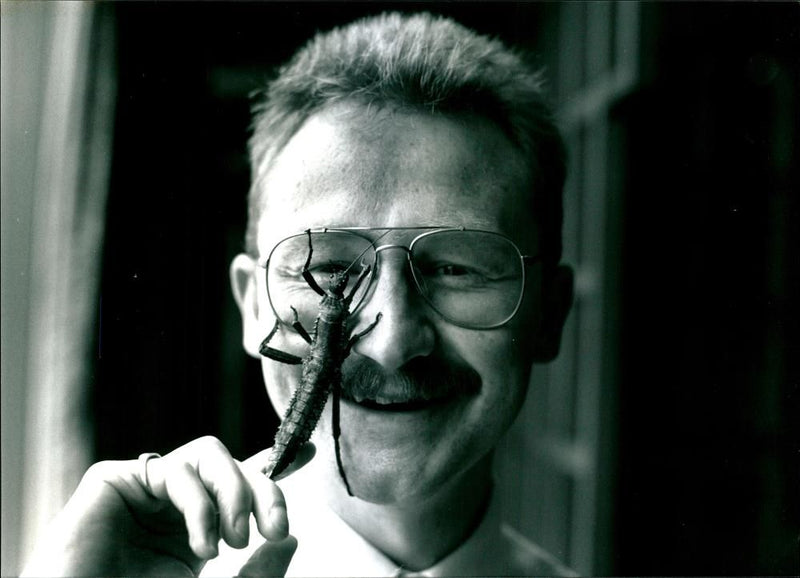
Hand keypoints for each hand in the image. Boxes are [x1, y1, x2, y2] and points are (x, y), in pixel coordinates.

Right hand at [21, 436, 314, 575]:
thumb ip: (255, 574)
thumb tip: (292, 539)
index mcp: (196, 529)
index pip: (241, 484)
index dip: (275, 465)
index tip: (310, 451)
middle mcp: (173, 505)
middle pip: (233, 465)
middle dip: (264, 491)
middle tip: (274, 530)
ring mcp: (145, 491)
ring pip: (210, 455)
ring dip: (234, 494)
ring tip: (232, 541)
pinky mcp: (113, 480)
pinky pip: (175, 468)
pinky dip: (200, 503)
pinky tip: (202, 544)